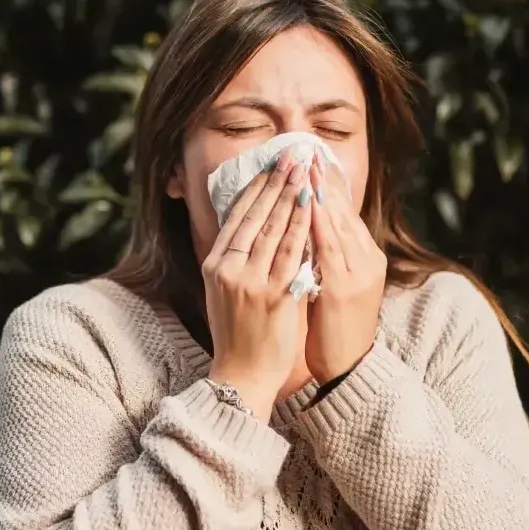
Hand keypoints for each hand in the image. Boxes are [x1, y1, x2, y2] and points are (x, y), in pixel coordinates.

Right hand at [203, 150, 312, 416]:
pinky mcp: (273, 295)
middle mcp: (229, 269)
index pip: (237, 216)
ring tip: (305, 171)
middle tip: (292, 155)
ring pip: (274, 229)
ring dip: (292, 195)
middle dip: (276, 182)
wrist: (242, 374)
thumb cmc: (238, 333)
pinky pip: (291, 253)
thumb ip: (236, 260)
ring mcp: (250, 281)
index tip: (270, 164)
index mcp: (215, 265)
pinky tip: (313, 207)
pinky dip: (303, 227)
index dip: (256, 187)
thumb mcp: (225, 291)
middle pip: (255, 215)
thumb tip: (250, 227)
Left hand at [306, 153, 386, 383]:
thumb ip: (325, 258)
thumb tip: (306, 230)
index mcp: (365, 259)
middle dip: (324, 180)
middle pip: (344, 212)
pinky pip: (330, 249)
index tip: (312, 159)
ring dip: (321, 194)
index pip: (346, 213)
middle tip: (307, 150)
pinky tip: (309, 205)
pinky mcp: (345, 289)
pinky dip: (320, 225)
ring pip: (339, 225)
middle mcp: (366, 261)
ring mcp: (358, 273)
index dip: (329, 185)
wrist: (348, 369)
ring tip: (307, 168)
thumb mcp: (333, 286)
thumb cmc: (335, 330)